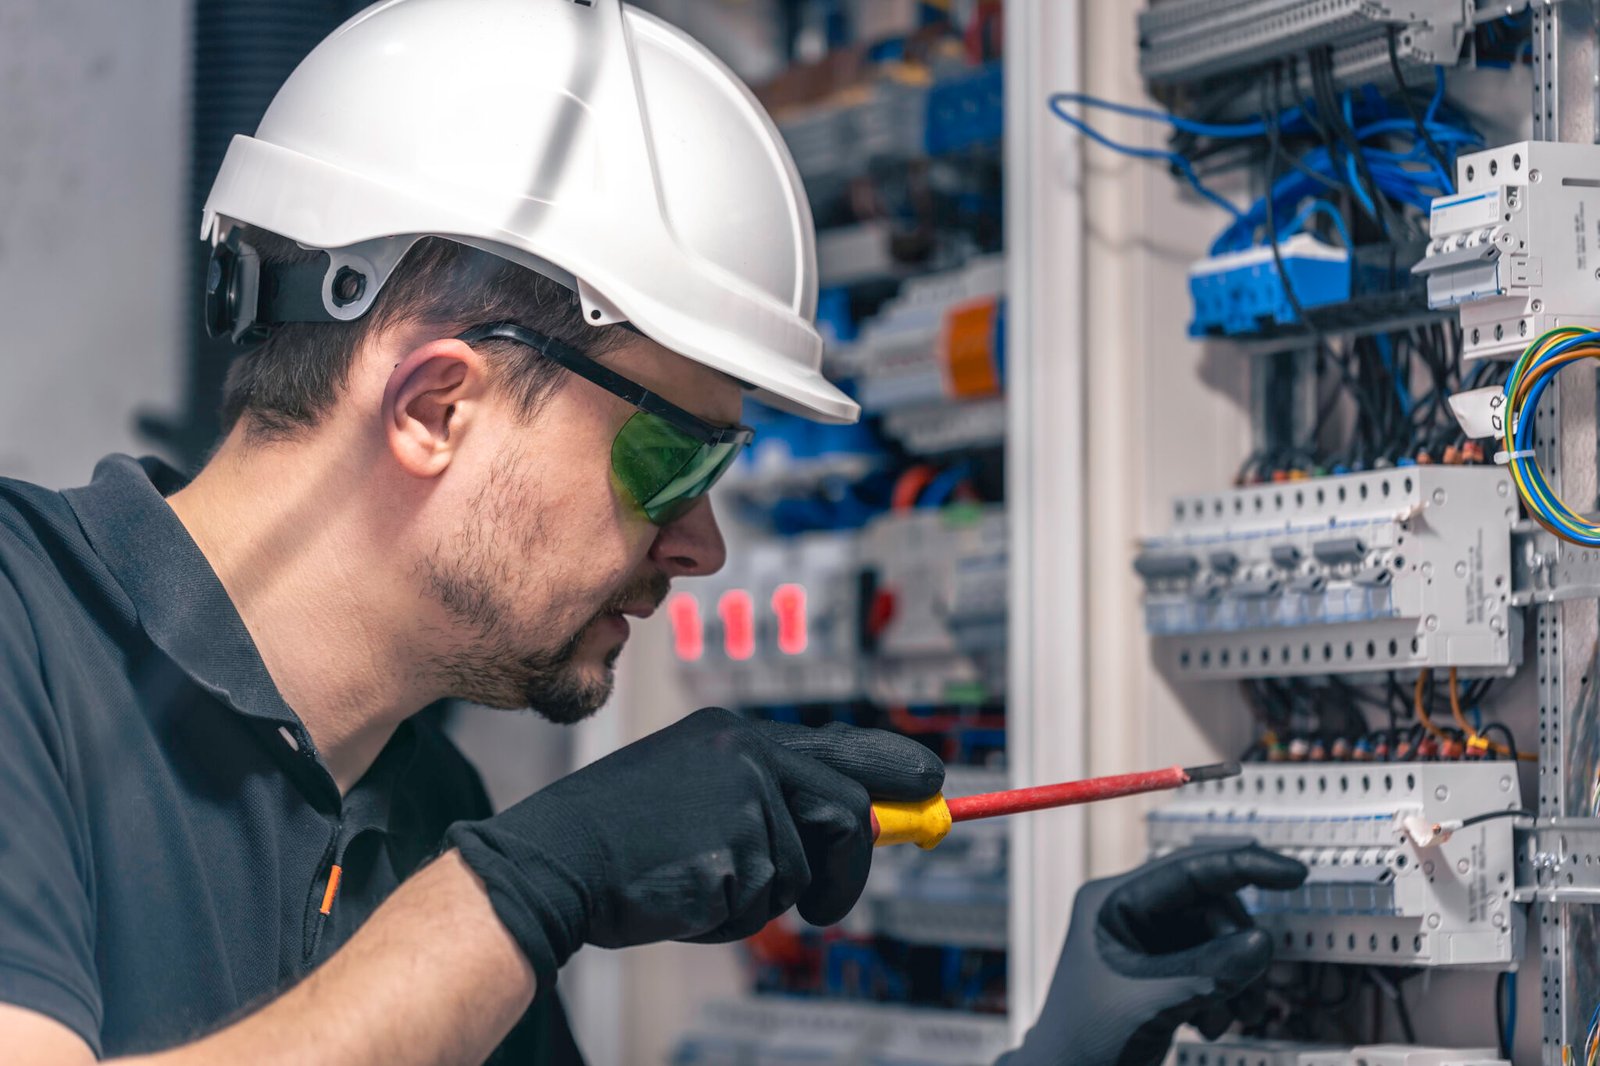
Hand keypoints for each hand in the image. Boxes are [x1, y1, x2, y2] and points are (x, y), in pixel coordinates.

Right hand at [446, 708, 943, 985]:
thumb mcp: (699, 788)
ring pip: (800, 872)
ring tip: (700, 882)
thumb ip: (772, 797)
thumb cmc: (625, 832)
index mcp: (736, 734)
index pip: (840, 746)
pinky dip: (727, 919)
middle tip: (831, 910)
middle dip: (849, 869)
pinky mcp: (730, 855)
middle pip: (845, 814)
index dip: (895, 768)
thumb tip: (858, 823)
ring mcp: (740, 804)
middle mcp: (746, 756)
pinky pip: (760, 906)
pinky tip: (680, 897)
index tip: (934, 785)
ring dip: (764, 897)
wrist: (553, 859)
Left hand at [1002, 844, 1306, 1065]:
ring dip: (1235, 978)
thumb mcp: (1150, 1003)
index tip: (1293, 873)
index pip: (1186, 868)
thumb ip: (1208, 970)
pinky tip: (1210, 1024)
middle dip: (1238, 947)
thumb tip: (1262, 942)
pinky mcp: (1160, 972)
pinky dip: (1223, 993)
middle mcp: (1127, 913)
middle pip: (1209, 905)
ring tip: (1231, 1017)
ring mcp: (1144, 943)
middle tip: (1247, 991)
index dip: (1243, 865)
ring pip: (1216, 938)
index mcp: (1110, 902)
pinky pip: (1211, 965)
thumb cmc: (1084, 1043)